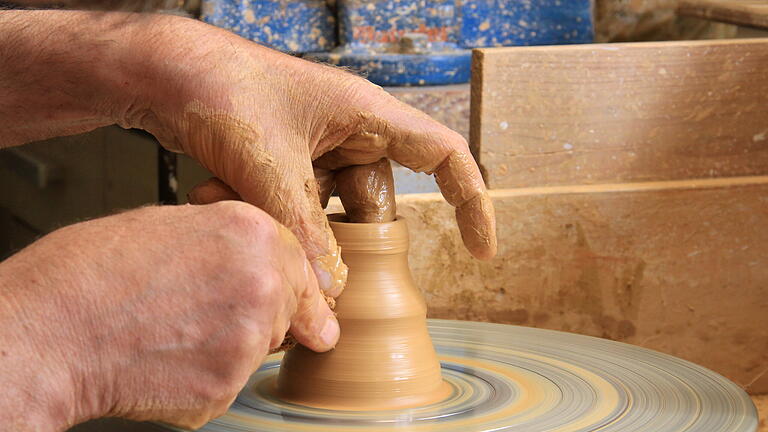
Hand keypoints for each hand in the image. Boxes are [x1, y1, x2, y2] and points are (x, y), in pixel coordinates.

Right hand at [0, 202, 338, 429]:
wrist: (49, 331)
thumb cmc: (89, 273)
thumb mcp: (167, 224)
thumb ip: (225, 240)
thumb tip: (251, 257)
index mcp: (250, 233)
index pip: (300, 264)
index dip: (291, 284)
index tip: (302, 304)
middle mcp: (261, 282)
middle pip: (284, 307)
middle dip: (256, 312)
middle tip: (198, 312)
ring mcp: (248, 339)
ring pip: (258, 347)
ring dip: (229, 345)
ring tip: (170, 330)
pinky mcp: (226, 387)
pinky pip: (228, 382)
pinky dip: (204, 377)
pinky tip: (164, 357)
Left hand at [113, 16, 496, 297]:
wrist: (163, 71)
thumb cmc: (222, 87)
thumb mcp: (270, 167)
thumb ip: (306, 234)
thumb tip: (333, 296)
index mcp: (367, 114)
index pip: (443, 156)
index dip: (471, 201)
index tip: (481, 249)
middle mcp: (350, 132)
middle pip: (375, 202)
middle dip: (340, 232)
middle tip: (304, 247)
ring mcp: (318, 149)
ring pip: (329, 210)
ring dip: (290, 223)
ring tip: (238, 200)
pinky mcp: (287, 163)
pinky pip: (297, 204)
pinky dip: (268, 213)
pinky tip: (218, 194)